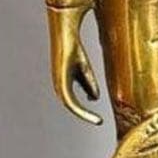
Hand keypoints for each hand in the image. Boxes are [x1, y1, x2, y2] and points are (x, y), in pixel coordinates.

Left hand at [48, 10, 101, 124]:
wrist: (66, 36)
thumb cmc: (75, 50)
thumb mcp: (86, 70)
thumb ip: (89, 84)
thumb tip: (93, 99)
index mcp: (63, 84)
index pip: (73, 102)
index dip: (84, 110)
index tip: (97, 117)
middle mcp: (59, 86)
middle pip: (73, 106)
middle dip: (85, 115)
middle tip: (98, 121)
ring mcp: (59, 86)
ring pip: (71, 107)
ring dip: (85, 115)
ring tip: (97, 120)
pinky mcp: (62, 84)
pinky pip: (71, 103)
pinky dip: (81, 111)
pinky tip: (91, 113)